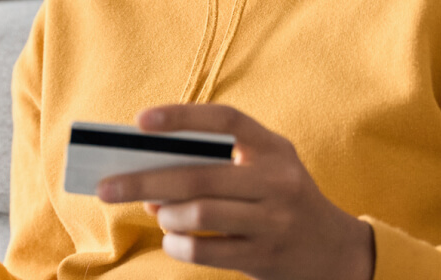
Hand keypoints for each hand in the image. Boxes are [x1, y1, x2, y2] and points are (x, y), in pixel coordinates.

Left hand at [98, 105, 372, 279]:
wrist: (334, 252)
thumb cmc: (280, 202)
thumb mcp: (263, 172)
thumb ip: (214, 166)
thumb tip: (148, 176)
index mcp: (275, 149)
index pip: (226, 120)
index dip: (182, 117)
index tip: (139, 121)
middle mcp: (278, 181)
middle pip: (198, 175)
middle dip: (143, 180)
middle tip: (106, 188)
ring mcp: (274, 221)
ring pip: (199, 213)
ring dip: (166, 215)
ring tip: (160, 214)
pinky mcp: (264, 256)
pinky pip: (204, 250)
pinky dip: (178, 245)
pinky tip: (174, 240)